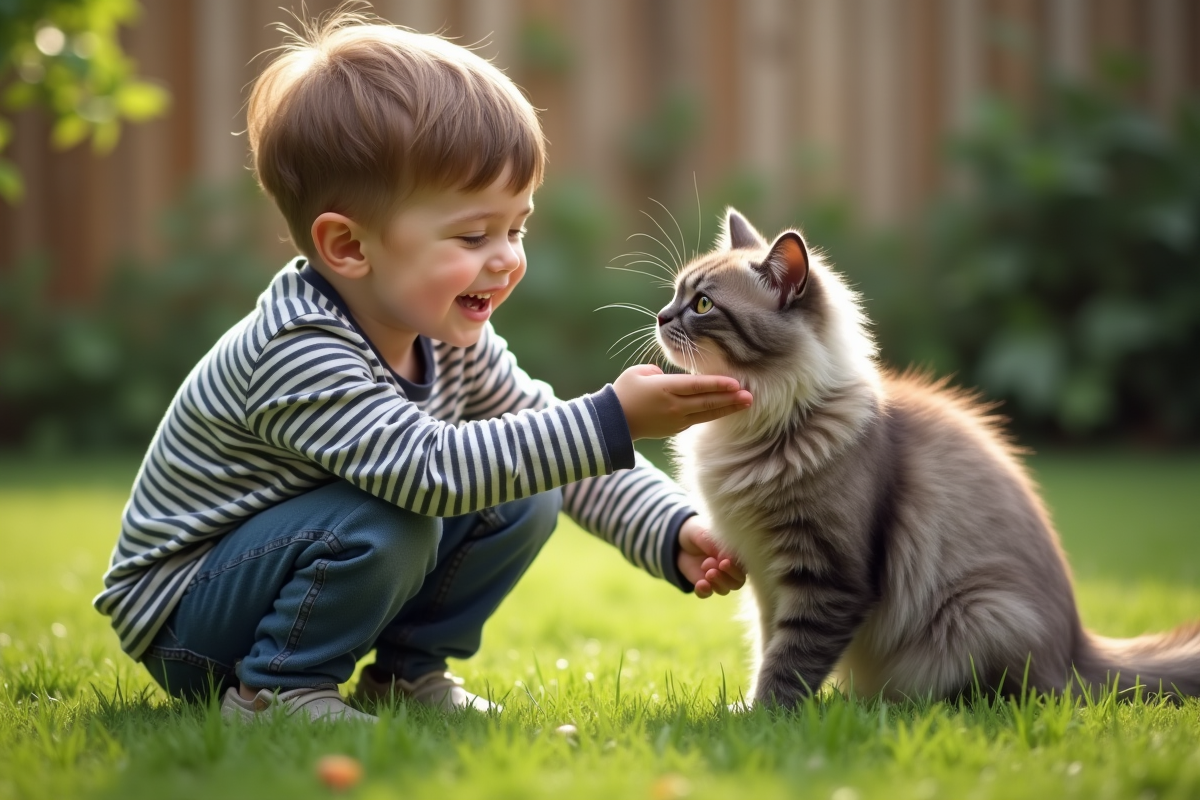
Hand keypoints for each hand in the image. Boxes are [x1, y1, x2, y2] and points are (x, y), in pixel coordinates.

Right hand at [613, 364, 751, 439]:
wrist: (613, 422)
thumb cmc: (624, 392)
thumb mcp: (638, 373)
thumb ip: (658, 371)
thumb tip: (670, 376)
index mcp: (665, 389)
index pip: (696, 386)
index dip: (717, 384)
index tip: (735, 383)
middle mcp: (674, 406)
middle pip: (707, 402)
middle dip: (730, 399)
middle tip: (750, 396)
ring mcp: (676, 420)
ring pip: (707, 414)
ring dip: (728, 408)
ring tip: (746, 404)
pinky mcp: (676, 429)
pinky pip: (698, 419)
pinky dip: (713, 414)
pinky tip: (726, 409)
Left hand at [677, 516, 745, 597]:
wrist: (678, 539)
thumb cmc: (697, 532)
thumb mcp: (703, 534)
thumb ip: (714, 545)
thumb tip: (727, 558)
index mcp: (735, 555)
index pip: (744, 567)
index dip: (736, 568)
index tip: (724, 562)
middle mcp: (730, 569)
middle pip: (737, 582)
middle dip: (727, 578)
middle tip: (713, 570)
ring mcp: (717, 578)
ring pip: (724, 589)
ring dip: (717, 583)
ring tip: (707, 572)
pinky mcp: (704, 585)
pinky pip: (706, 594)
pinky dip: (704, 591)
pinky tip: (700, 585)